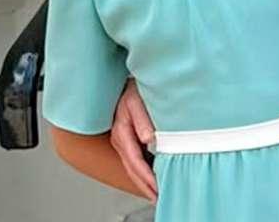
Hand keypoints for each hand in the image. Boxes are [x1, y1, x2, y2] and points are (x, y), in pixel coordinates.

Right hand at [109, 79, 157, 200]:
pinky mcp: (126, 138)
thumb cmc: (132, 88)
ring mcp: (121, 139)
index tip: (157, 187)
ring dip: (143, 181)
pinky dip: (142, 171)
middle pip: (132, 169)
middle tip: (159, 197)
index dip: (146, 177)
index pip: (135, 161)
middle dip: (145, 185)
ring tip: (156, 193)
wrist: (124, 80)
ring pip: (131, 166)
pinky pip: (133, 159)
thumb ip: (142, 119)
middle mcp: (120, 139)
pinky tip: (152, 176)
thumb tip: (148, 138)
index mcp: (122, 132)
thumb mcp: (137, 100)